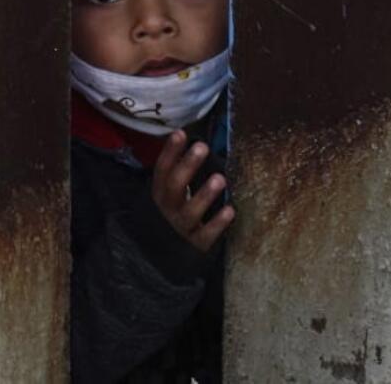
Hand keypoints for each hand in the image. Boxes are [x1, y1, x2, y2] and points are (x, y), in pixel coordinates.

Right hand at [151, 129, 235, 251]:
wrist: (162, 258)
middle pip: (174, 186)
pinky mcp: (195, 244)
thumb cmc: (173, 215)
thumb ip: (179, 172)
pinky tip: (230, 210)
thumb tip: (196, 141)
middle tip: (202, 147)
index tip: (181, 133)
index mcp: (160, 193)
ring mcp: (181, 227)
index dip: (170, 152)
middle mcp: (168, 208)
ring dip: (204, 195)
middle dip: (187, 166)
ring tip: (220, 178)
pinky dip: (218, 223)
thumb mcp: (170, 195)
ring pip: (190, 211)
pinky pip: (206, 234)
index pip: (162, 169)